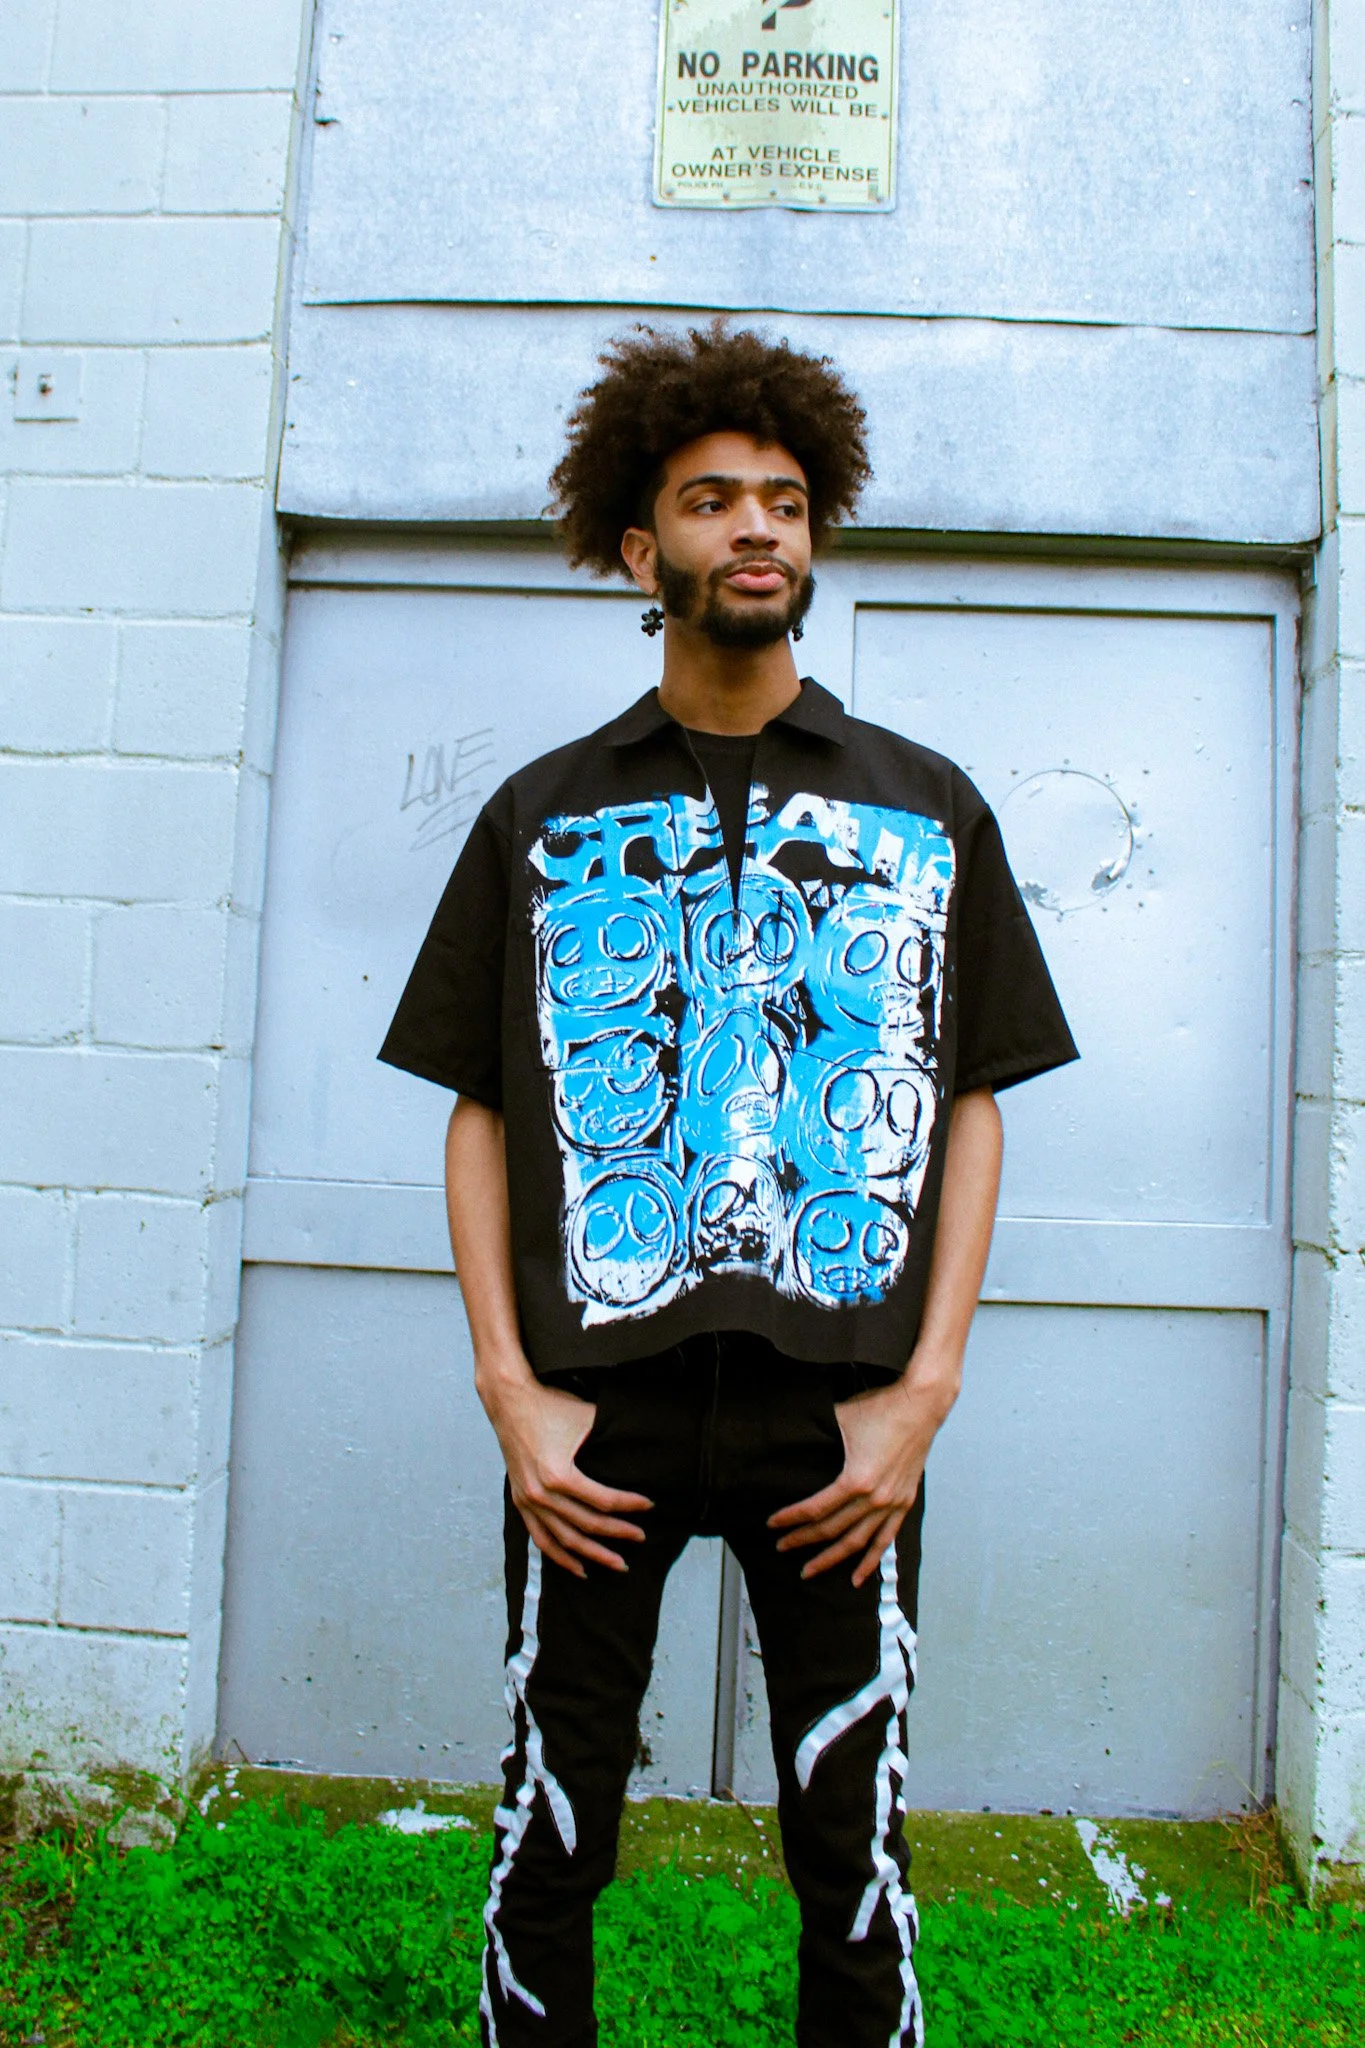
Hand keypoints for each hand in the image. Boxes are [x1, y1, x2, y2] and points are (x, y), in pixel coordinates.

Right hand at [483, 1368, 651, 1578]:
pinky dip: (560, 1556)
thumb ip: (611, 1435)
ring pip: (565, 1540)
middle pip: (587, 1524)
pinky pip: (541, 1538)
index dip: (629, 1505)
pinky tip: (580, 1567)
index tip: (649, 1505)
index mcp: (560, 1475)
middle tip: (641, 1538)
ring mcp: (529, 1501)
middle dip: (618, 1533)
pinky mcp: (521, 1502)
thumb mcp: (586, 1417)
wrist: (510, 1401)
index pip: (604, 1501)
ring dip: (593, 1554)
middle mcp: (542, 1494)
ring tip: (617, 1563)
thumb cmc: (550, 1406)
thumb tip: (644, 1442)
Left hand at [767, 1369, 955, 1585]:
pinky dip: (870, 1561)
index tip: (772, 1525)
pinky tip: (857, 1578)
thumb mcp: (841, 1419)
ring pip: (857, 1542)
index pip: (815, 1509)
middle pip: (832, 1529)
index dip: (791, 1519)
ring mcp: (892, 1503)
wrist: (921, 1405)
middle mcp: (875, 1498)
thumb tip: (791, 1438)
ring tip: (809, 1571)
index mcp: (856, 1479)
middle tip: (781, 1548)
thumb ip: (817, 1433)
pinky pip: (885, 1540)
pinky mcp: (904, 1503)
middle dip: (803, 1540)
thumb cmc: (880, 1408)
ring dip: (831, 1559)